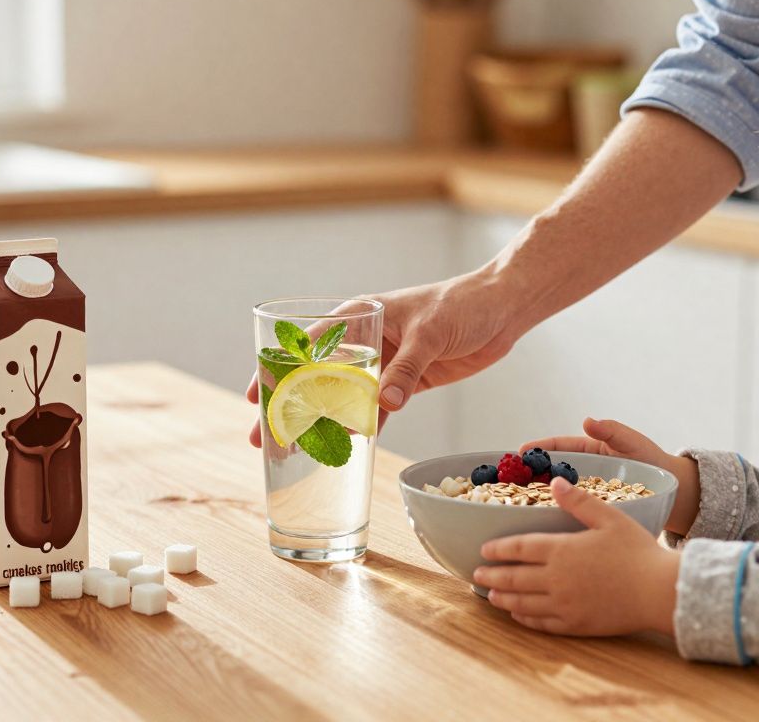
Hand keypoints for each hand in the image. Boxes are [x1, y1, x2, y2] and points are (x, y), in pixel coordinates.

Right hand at [247, 270, 519, 446]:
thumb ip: (406, 369)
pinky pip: (376, 409)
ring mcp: (384, 363)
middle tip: (264, 439)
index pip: (306, 345)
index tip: (256, 398)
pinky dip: (362, 428)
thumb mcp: (429, 335)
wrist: (502, 308)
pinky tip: (345, 447)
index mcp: (360, 316)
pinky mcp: (406, 382)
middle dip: (290, 408)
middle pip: (317, 377)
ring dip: (322, 424)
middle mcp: (365, 341)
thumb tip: (384, 405)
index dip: (277, 371)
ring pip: (343, 398)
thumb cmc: (462, 305)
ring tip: (297, 453)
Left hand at [475, 478, 680, 635]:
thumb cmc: (638, 551)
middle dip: (491, 575)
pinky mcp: (576, 624)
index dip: (499, 549)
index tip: (484, 549)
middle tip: (476, 575)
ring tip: (490, 595)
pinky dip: (525, 618)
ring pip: (523, 603)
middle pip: (514, 578)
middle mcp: (556, 579)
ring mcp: (564, 604)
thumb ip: (579, 501)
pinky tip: (519, 615)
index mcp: (561, 550)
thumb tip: (555, 481)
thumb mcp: (610, 518)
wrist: (660, 592)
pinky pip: (542, 623)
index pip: (519, 548)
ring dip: (503, 598)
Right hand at [522, 417, 700, 534]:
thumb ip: (612, 431)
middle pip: (551, 470)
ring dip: (538, 494)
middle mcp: (584, 471)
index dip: (538, 448)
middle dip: (530, 472)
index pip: (559, 447)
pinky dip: (556, 511)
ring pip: (558, 491)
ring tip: (518, 499)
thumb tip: (587, 420)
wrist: (676, 492)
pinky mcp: (593, 508)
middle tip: (510, 477)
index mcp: (590, 451)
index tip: (520, 451)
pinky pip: (571, 508)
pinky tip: (541, 519)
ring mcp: (588, 491)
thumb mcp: (633, 442)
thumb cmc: (654, 462)